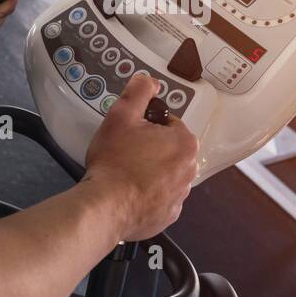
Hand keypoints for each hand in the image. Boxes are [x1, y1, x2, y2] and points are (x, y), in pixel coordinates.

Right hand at [83, 75, 198, 241]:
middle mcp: (190, 170)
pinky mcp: (169, 215)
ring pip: (166, 174)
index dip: (147, 126)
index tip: (130, 134)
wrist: (105, 206)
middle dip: (151, 149)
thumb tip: (150, 80)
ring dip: (150, 172)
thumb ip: (139, 92)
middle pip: (169, 150)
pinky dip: (148, 195)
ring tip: (125, 174)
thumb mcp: (122, 115)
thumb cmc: (115, 160)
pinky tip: (129, 193)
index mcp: (185, 143)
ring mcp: (181, 196)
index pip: (169, 124)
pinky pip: (160, 198)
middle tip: (125, 152)